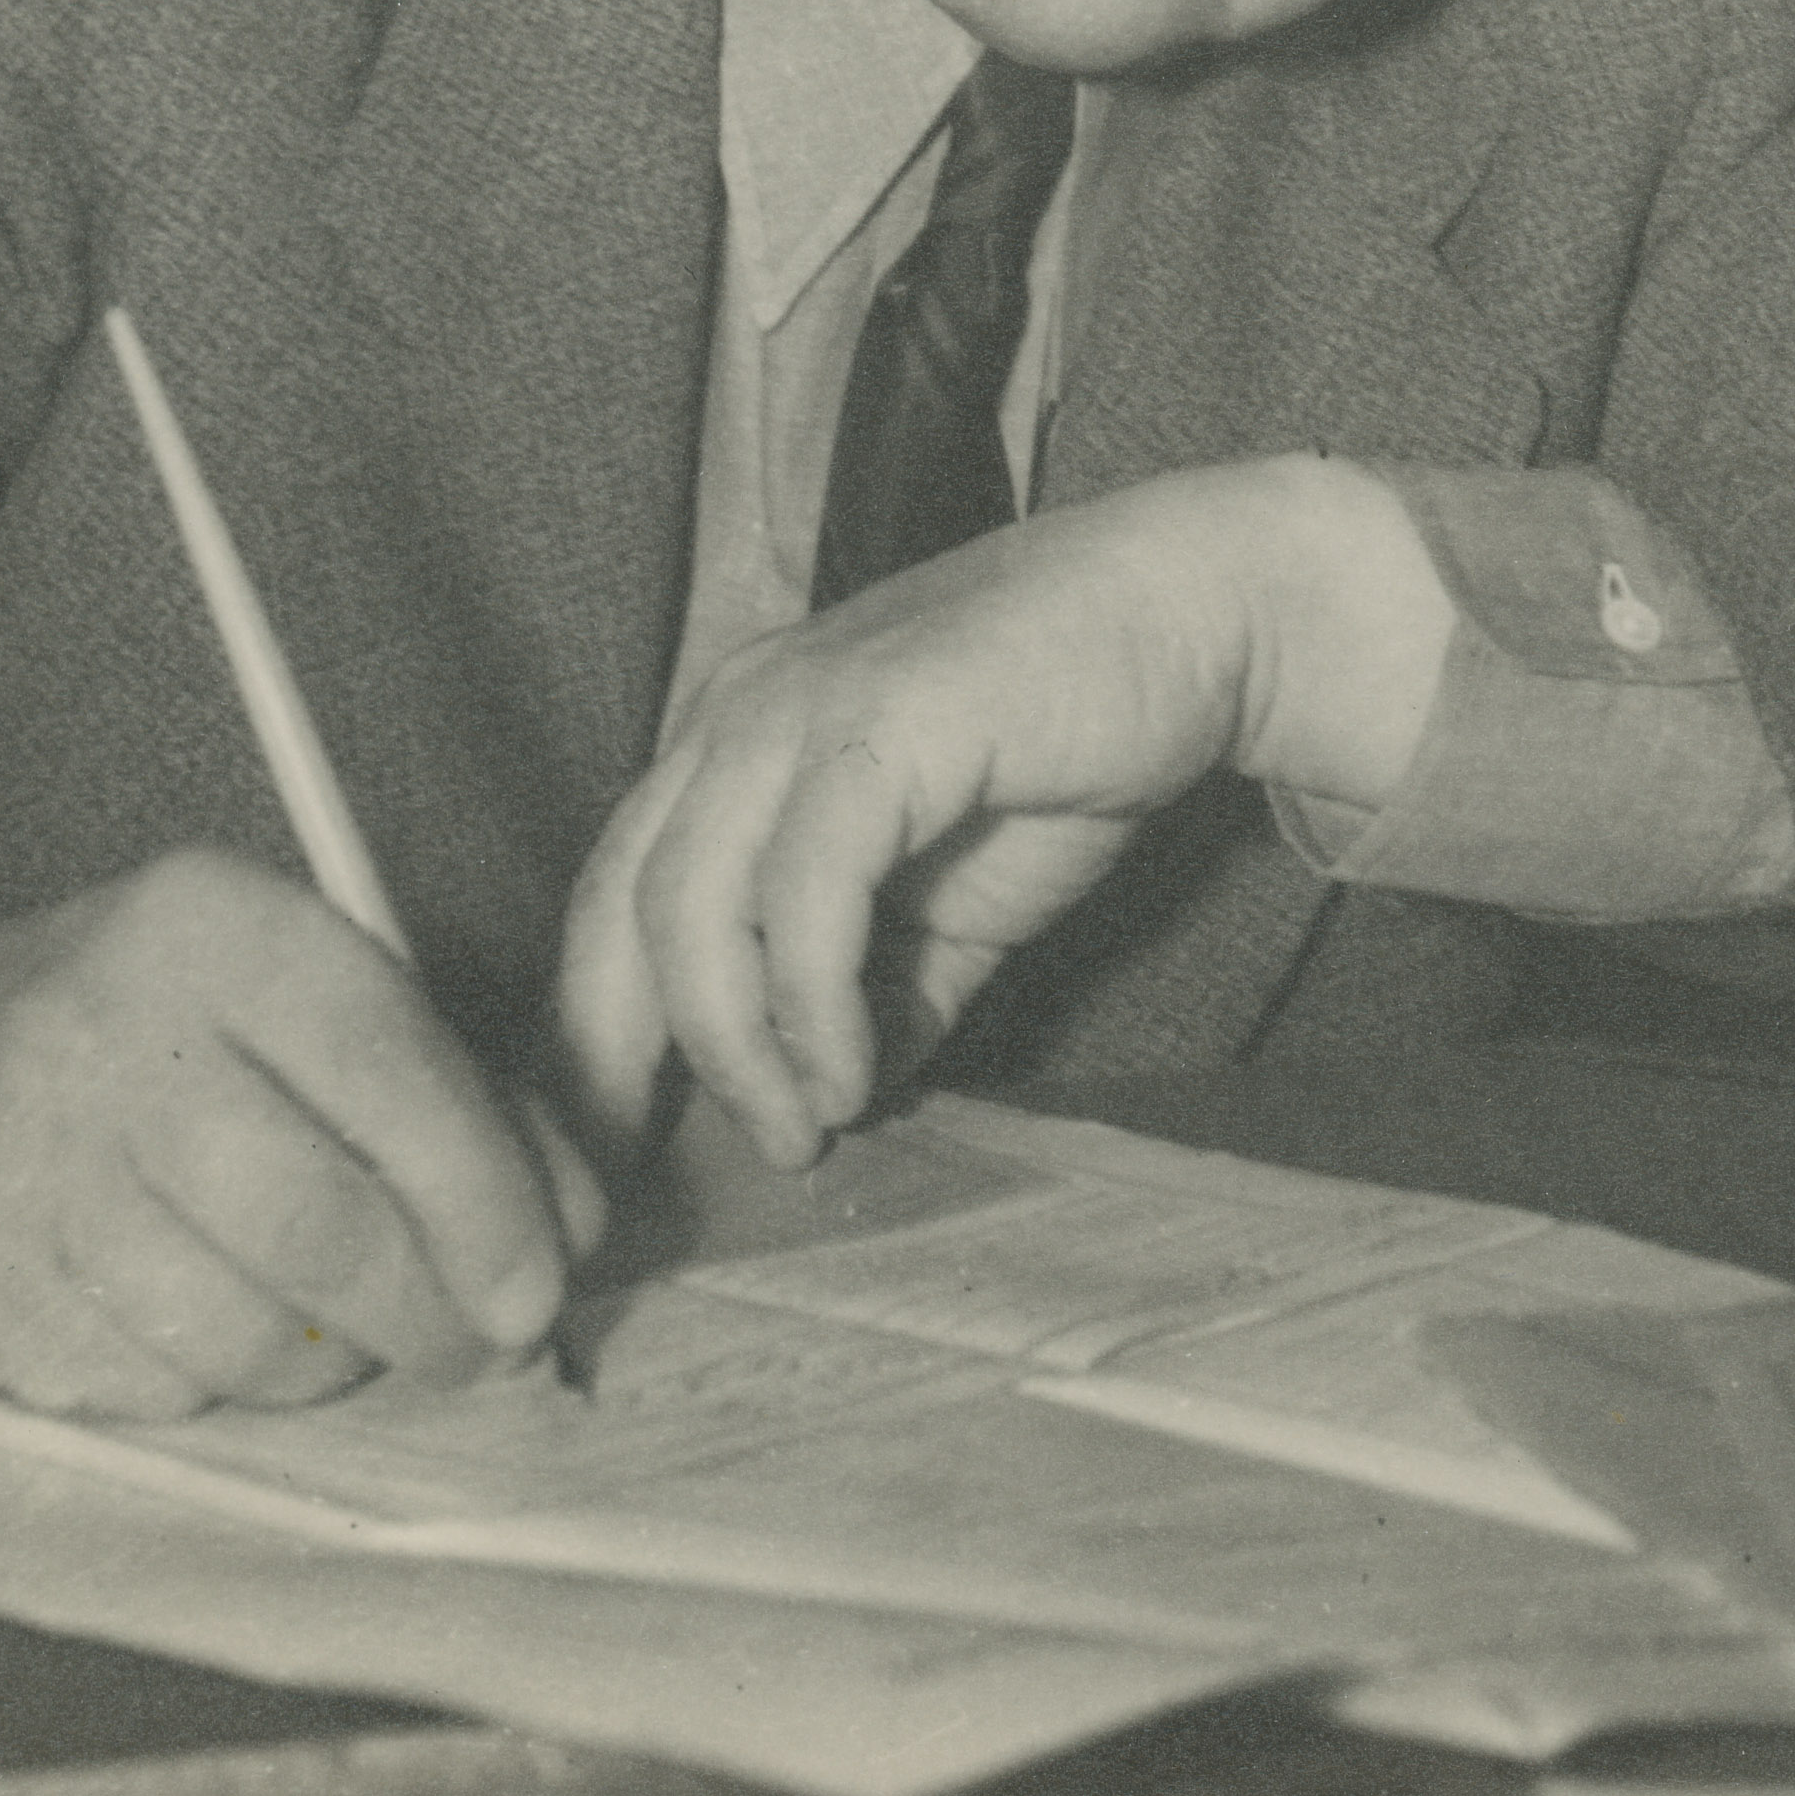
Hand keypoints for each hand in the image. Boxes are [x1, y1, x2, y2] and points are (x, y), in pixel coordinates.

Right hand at [0, 850, 591, 1421]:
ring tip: (344, 1333)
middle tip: (476, 1346)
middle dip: (428, 1313)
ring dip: (327, 1364)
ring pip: (238, 1332)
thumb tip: (570, 1230)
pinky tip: (213, 1327)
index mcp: (212, 927)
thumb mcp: (300, 994)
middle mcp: (103, 1035)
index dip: (485, 1195)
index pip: (385, 1067)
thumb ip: (450, 1092)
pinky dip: (213, 1386)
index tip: (542, 1283)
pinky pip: (146, 1390)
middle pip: (317, 1223)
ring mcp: (20, 1172)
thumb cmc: (164, 1033)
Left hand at [555, 460, 1449, 1165]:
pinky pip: (808, 881)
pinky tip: (860, 1069)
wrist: (1195, 618)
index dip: (599, 1039)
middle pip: (617, 909)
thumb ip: (879, 997)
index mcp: (731, 744)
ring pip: (690, 899)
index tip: (621, 1164)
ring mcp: (803, 702)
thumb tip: (826, 1109)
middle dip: (621, 1063)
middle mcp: (737, 712)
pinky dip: (815, 999)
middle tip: (668, 1178)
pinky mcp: (886, 715)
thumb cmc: (1067, 747)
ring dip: (731, 1047)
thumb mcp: (949, 909)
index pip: (612, 901)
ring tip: (801, 1128)